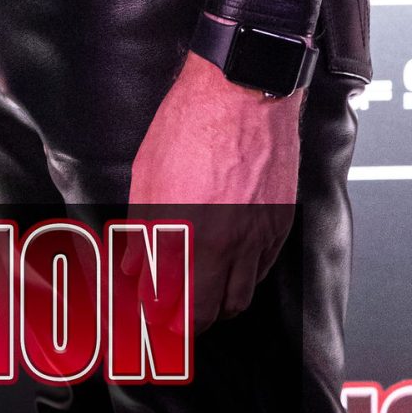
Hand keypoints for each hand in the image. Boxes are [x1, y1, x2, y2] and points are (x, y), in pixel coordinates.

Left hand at [126, 51, 301, 329]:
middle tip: (169, 315)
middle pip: (208, 314)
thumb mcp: (148, 173)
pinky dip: (243, 280)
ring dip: (215, 307)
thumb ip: (142, 227)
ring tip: (197, 298)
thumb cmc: (192, 121)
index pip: (171, 305)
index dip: (155, 318)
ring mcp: (257, 237)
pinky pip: (262, 271)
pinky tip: (229, 270)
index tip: (144, 315)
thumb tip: (133, 265)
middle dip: (185, 323)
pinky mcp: (279, 224)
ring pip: (239, 299)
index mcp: (187, 234)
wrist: (243, 89)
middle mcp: (226, 244)